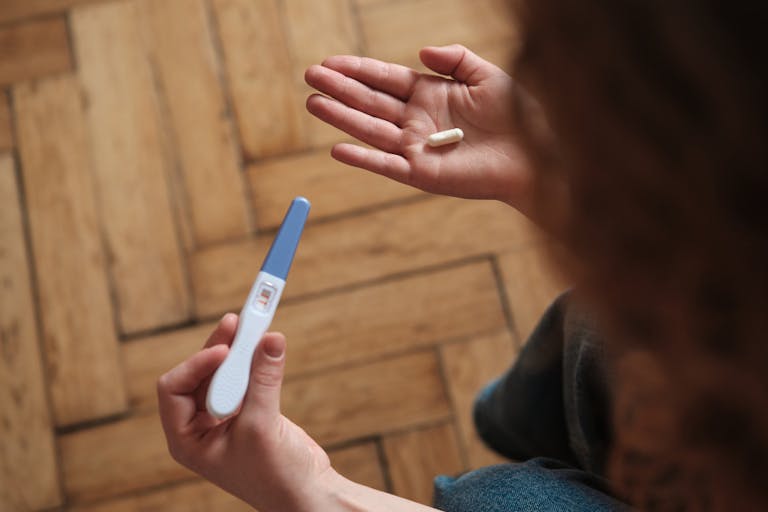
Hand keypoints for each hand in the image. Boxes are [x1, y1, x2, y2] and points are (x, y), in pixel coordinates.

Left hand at [157, 314, 333, 511]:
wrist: (306, 492)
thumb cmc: (275, 475)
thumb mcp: (263, 426)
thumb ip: (264, 380)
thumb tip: (271, 338)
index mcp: (186, 438)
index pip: (174, 389)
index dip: (196, 365)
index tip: (224, 350)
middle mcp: (199, 426)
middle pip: (199, 372)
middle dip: (218, 347)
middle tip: (238, 320)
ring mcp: (224, 416)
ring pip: (222, 371)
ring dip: (238, 350)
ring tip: (255, 326)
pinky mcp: (249, 409)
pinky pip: (244, 376)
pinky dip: (253, 360)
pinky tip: (265, 346)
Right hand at [305, 44, 539, 214]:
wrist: (536, 155)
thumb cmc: (518, 115)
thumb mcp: (486, 75)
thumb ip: (454, 58)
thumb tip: (421, 51)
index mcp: (429, 94)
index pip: (384, 79)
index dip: (357, 69)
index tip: (329, 61)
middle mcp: (417, 120)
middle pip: (370, 101)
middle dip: (340, 88)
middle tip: (309, 76)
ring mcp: (416, 147)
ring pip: (371, 129)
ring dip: (342, 117)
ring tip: (314, 103)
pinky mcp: (422, 173)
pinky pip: (386, 164)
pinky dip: (363, 158)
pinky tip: (338, 148)